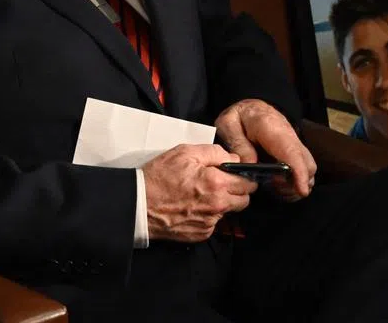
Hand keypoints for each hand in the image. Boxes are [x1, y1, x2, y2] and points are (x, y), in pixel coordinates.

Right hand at [142, 143, 257, 241]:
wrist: (139, 205)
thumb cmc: (160, 177)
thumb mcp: (186, 152)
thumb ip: (216, 153)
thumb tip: (234, 159)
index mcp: (217, 183)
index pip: (249, 183)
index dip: (245, 177)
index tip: (238, 174)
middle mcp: (217, 205)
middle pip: (244, 200)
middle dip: (238, 191)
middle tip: (223, 183)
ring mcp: (210, 222)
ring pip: (229, 212)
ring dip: (223, 203)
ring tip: (202, 194)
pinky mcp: (201, 234)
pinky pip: (214, 223)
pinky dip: (209, 215)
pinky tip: (194, 206)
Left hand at [215, 99, 316, 201]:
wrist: (251, 107)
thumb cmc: (239, 117)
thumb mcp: (229, 124)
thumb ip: (238, 144)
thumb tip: (250, 165)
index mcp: (272, 128)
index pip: (292, 151)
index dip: (299, 172)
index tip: (302, 189)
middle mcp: (289, 136)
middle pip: (307, 164)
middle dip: (296, 183)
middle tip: (273, 186)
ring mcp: (294, 145)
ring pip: (308, 169)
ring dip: (295, 185)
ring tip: (273, 186)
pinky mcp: (294, 152)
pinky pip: (303, 170)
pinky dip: (294, 183)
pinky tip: (277, 185)